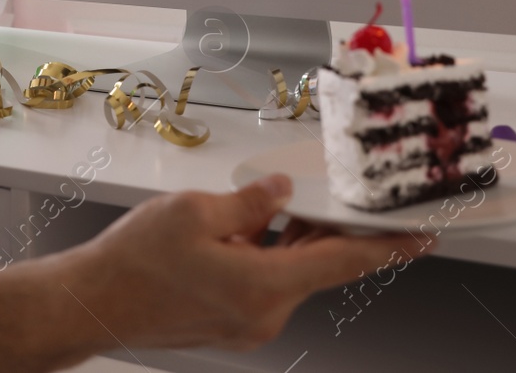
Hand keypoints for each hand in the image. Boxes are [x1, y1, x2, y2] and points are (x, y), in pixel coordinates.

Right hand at [69, 175, 430, 351]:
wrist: (92, 304)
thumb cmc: (133, 263)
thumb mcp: (195, 211)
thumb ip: (250, 202)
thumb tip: (279, 192)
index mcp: (264, 287)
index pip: (344, 263)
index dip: (388, 247)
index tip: (423, 237)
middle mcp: (264, 315)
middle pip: (319, 266)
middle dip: (336, 231)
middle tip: (355, 200)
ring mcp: (248, 324)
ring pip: (291, 273)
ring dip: (297, 240)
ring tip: (292, 202)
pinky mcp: (230, 323)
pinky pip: (266, 283)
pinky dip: (271, 254)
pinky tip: (257, 227)